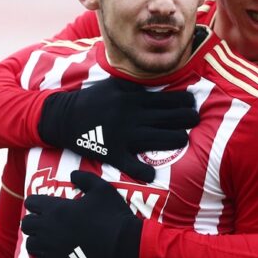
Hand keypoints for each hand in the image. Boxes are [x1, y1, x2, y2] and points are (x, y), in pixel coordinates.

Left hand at [21, 170, 141, 257]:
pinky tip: (55, 256)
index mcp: (56, 208)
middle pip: (26, 224)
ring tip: (47, 240)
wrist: (124, 243)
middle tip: (45, 222)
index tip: (45, 205)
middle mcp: (49, 228)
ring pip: (30, 245)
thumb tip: (71, 175)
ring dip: (36, 241)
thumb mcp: (102, 188)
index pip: (30, 202)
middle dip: (33, 221)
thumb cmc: (113, 214)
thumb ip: (84, 178)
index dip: (36, 202)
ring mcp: (52, 248)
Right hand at [38, 77, 198, 182]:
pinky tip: (151, 173)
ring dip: (176, 140)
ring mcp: (122, 134)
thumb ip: (135, 85)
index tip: (193, 104)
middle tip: (195, 120)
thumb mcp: (113, 84)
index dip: (186, 102)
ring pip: (159, 139)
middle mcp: (131, 115)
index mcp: (132, 98)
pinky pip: (131, 164)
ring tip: (182, 139)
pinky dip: (142, 171)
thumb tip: (157, 83)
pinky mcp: (112, 151)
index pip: (168, 99)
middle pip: (170, 118)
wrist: (63, 116)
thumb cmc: (91, 100)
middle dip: (188, 119)